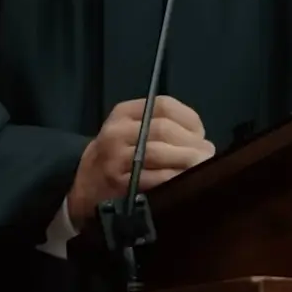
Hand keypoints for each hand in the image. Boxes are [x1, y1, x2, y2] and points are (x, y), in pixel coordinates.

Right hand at [67, 96, 214, 228]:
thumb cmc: (117, 156)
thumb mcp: (132, 131)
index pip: (164, 105)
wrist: (83, 186)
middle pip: (164, 129)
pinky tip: (186, 182)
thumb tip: (203, 140)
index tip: (201, 134)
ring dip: (187, 160)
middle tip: (208, 155)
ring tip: (201, 167)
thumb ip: (163, 127)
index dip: (189, 119)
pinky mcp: (119, 182)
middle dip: (192, 143)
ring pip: (159, 152)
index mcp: (123, 112)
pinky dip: (175, 178)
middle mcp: (117, 130)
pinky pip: (154, 177)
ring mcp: (115, 157)